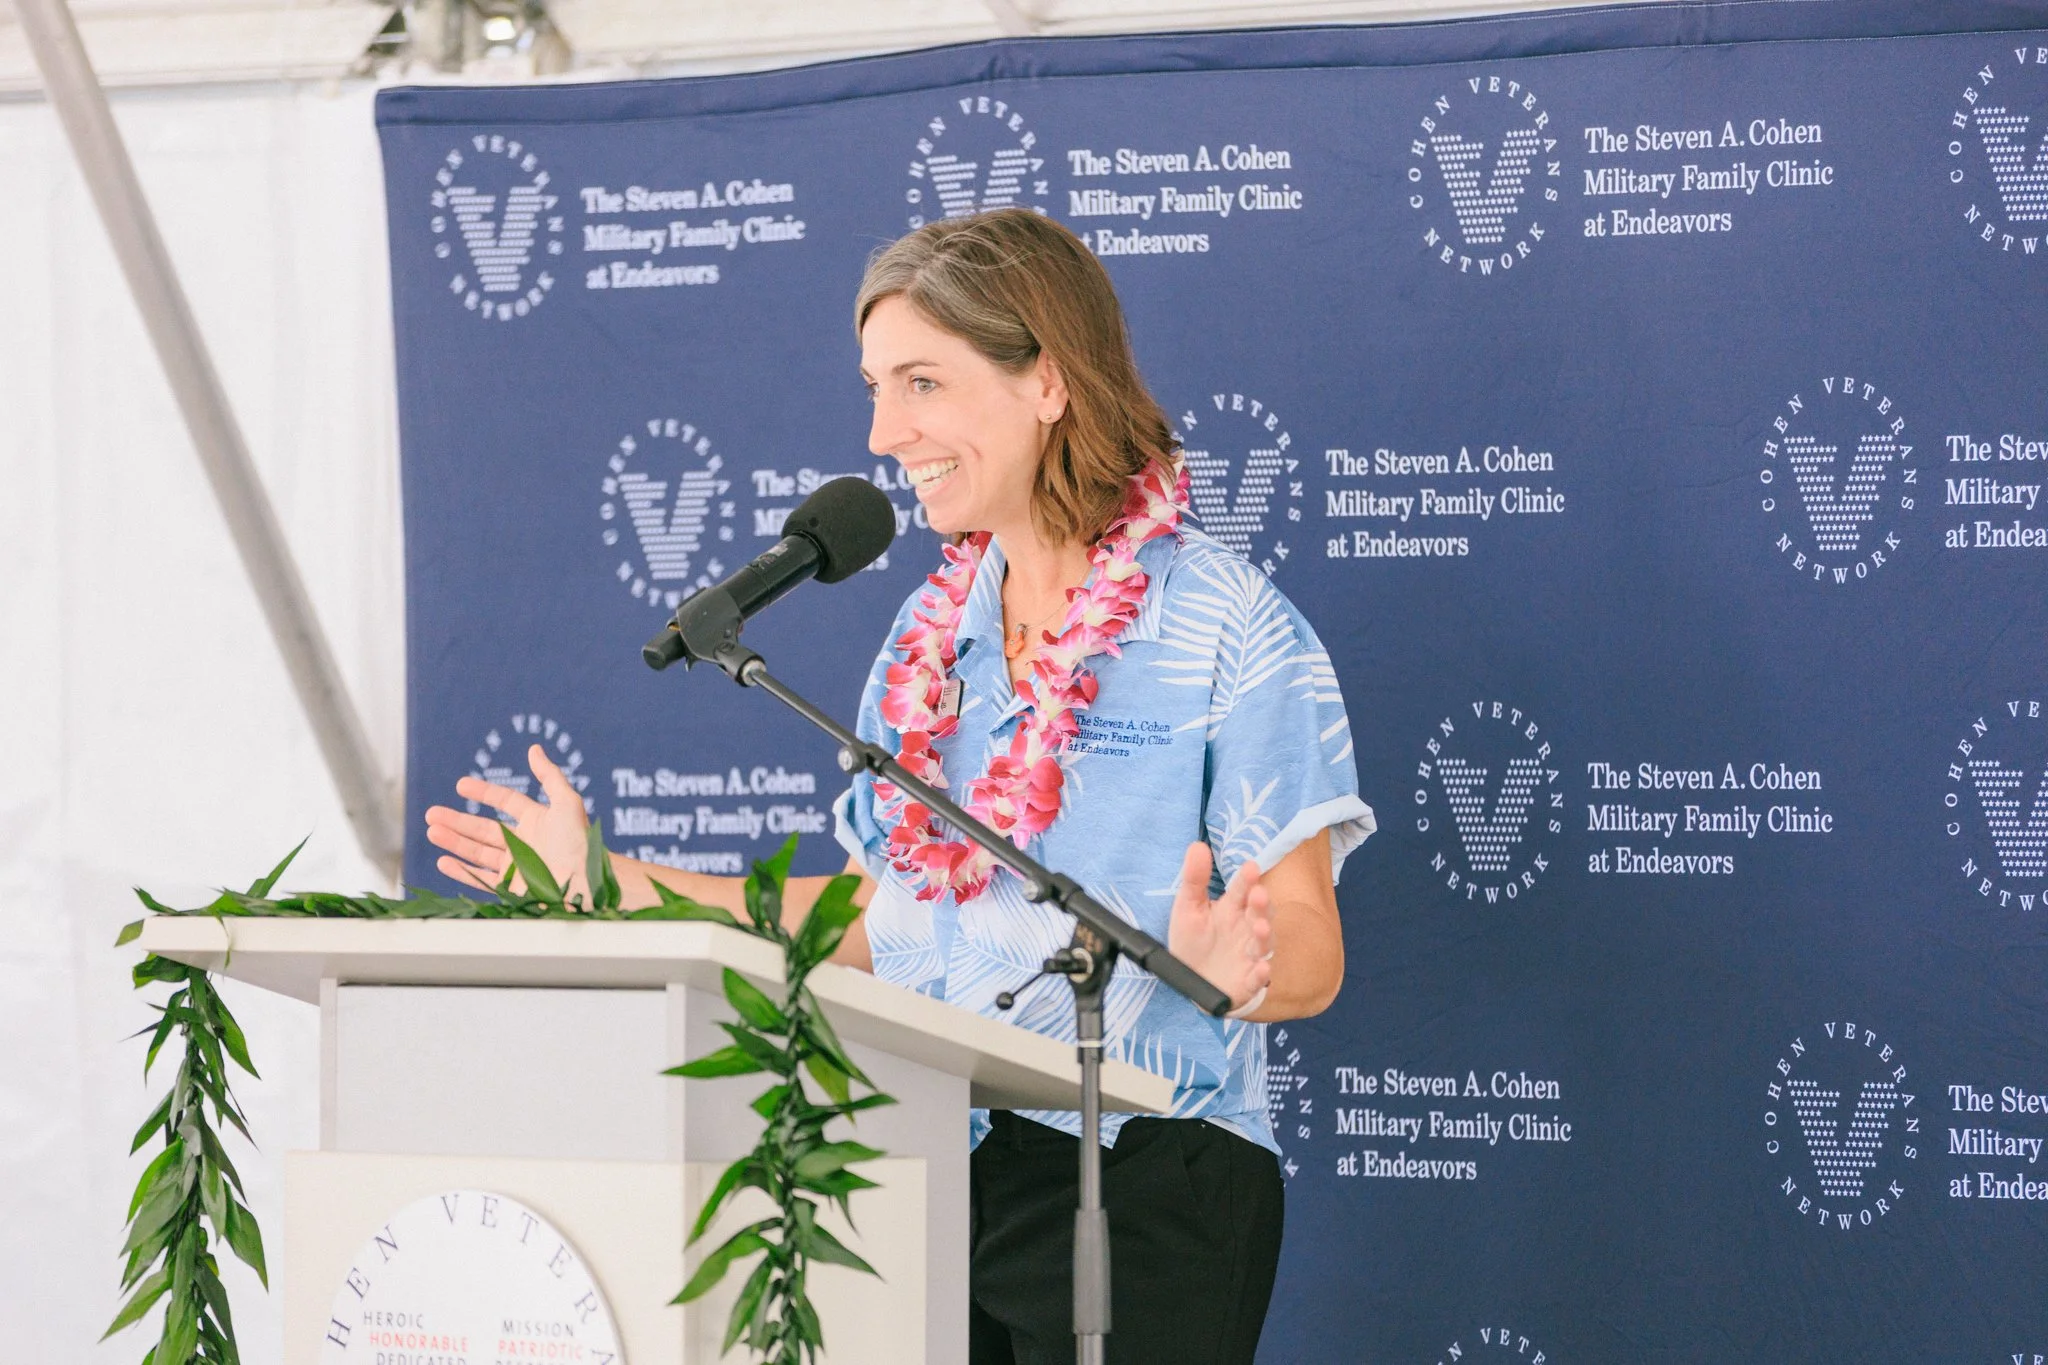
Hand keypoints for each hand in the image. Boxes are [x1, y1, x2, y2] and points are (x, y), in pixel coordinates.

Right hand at [423, 744, 589, 894]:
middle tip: (431, 814)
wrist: (585, 881)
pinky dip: (461, 870)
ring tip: (432, 831)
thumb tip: (534, 749)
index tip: (460, 785)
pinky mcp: (511, 889)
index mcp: (537, 821)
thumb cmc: (579, 841)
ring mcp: (516, 867)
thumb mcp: (567, 801)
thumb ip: (549, 775)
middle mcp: (524, 843)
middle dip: (457, 821)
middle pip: (483, 829)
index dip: (483, 792)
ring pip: (477, 852)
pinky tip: (443, 860)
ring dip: (454, 841)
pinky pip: (481, 879)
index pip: (505, 802)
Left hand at [1166, 842, 1272, 1013]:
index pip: (1242, 890)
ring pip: (1263, 943)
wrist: (1191, 982)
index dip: (1247, 879)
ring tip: (1261, 927)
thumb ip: (1194, 879)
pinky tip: (1261, 968)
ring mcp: (1249, 955)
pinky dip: (1261, 974)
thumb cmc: (1193, 941)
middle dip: (1261, 904)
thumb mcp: (1187, 908)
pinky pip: (1258, 978)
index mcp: (1232, 909)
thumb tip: (1197, 845)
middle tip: (1258, 893)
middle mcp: (1245, 930)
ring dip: (1265, 935)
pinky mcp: (1248, 981)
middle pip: (1259, 914)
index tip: (1250, 867)